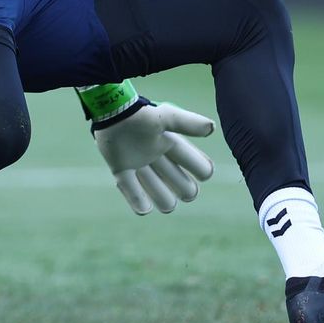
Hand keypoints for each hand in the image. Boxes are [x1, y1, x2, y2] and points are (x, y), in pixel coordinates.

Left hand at [93, 99, 215, 215]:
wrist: (111, 112)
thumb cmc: (141, 114)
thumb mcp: (166, 117)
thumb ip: (188, 123)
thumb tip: (212, 128)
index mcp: (171, 144)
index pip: (196, 163)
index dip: (202, 170)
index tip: (203, 173)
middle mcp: (158, 156)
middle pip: (181, 183)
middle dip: (185, 189)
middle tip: (185, 192)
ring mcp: (139, 164)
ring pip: (159, 191)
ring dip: (163, 198)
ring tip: (166, 202)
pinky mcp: (120, 169)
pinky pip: (131, 191)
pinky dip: (138, 202)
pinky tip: (144, 209)